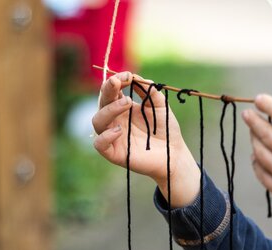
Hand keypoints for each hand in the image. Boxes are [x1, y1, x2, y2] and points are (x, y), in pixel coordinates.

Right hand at [91, 72, 200, 207]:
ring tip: (128, 103)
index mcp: (122, 107)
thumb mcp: (160, 105)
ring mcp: (112, 136)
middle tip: (120, 83)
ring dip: (109, 109)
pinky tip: (119, 130)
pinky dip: (105, 136)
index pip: (111, 91)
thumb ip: (149, 91)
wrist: (174, 153)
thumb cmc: (166, 129)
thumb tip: (136, 77)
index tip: (128, 75)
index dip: (115, 80)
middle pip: (102, 102)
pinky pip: (99, 144)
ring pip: (97, 121)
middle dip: (108, 90)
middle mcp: (114, 120)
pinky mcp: (114, 153)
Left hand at [243, 94, 271, 237]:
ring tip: (255, 134)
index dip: (264, 102)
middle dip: (252, 120)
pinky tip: (259, 156)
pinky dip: (257, 161)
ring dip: (254, 139)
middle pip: (262, 131)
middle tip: (247, 114)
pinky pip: (260, 171)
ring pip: (258, 151)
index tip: (259, 100)